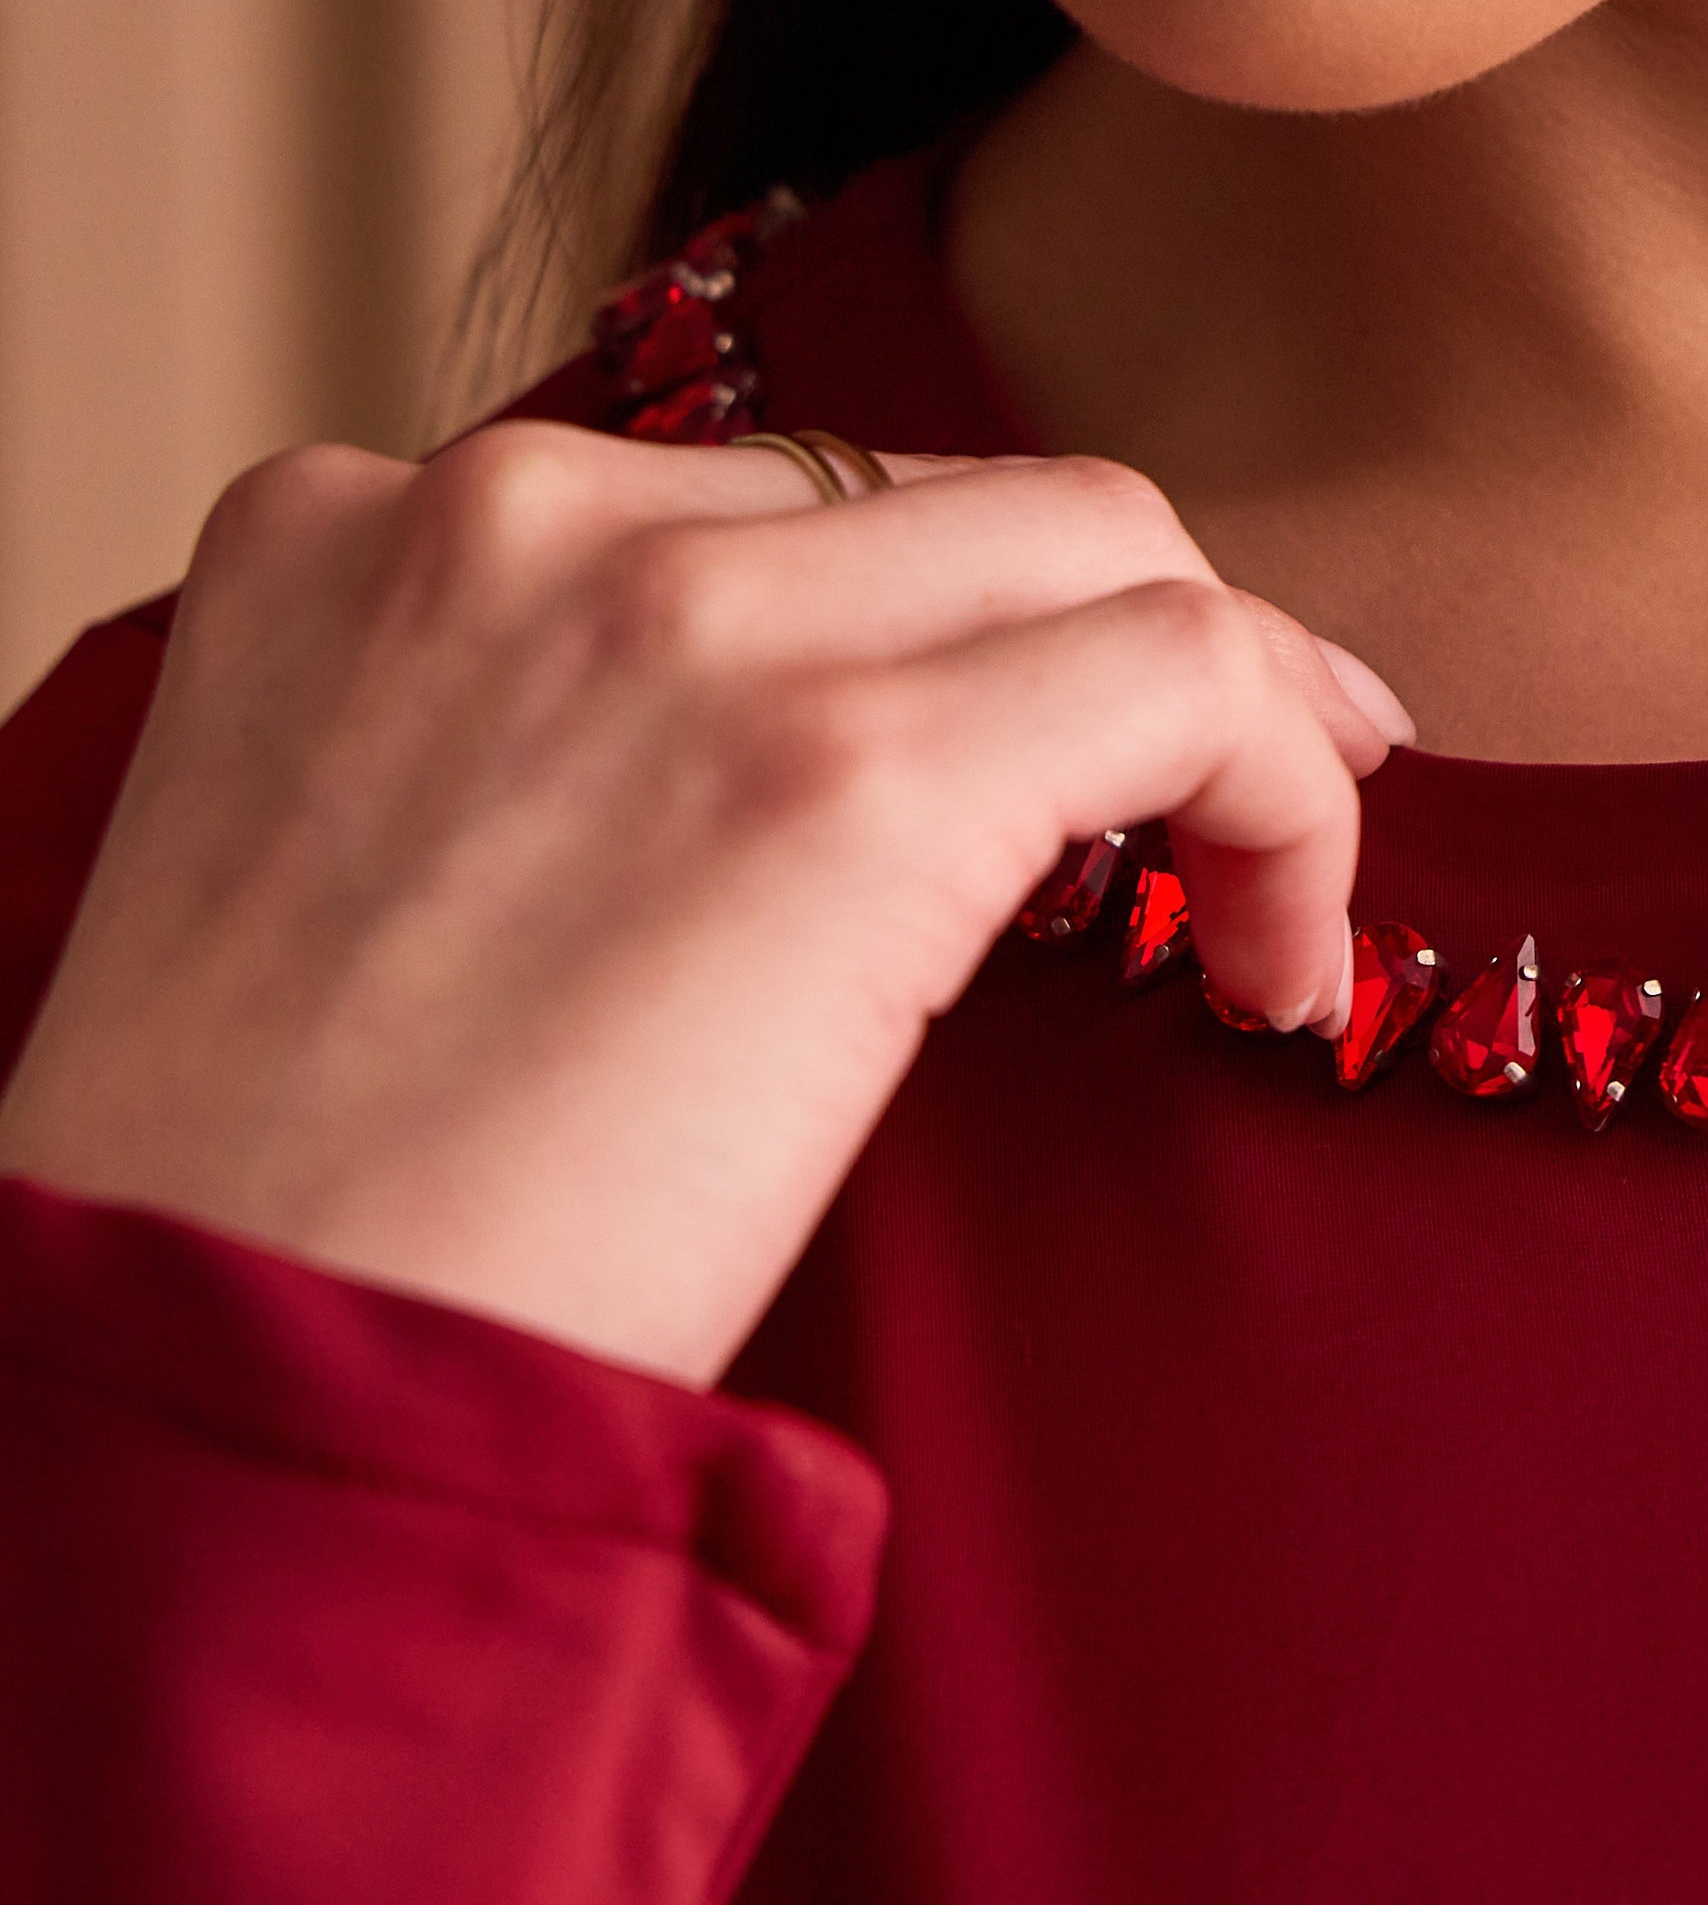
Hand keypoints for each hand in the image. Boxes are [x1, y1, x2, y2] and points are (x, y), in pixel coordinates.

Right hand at [0, 428, 1407, 1386]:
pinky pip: (1193, 674)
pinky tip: (1281, 960)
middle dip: (1109, 642)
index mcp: (354, 531)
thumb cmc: (271, 1230)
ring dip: (1233, 713)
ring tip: (1270, 904)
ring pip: (1104, 547)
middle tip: (1221, 809)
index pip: (752, 511)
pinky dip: (1292, 795)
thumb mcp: (343, 878)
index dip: (932, 643)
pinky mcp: (850, 772)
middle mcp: (513, 517)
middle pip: (948, 497)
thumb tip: (790, 794)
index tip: (1027, 770)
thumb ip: (532, 754)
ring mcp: (684, 618)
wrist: (219, 1407)